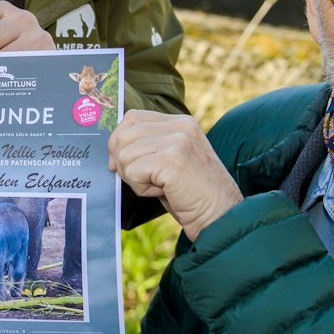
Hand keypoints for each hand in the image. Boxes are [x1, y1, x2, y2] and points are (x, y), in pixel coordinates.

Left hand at [108, 110, 241, 240]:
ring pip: (125, 155)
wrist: (221, 216)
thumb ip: (150, 146)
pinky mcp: (172, 160)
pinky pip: (133, 172)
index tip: (122, 164)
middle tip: (145, 181)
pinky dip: (142, 189)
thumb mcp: (173, 160)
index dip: (119, 140)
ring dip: (135, 178)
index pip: (133, 117)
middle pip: (123, 136)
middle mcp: (180, 126)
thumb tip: (112, 151)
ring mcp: (177, 141)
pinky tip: (164, 192)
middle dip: (124, 163)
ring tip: (160, 186)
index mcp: (181, 122)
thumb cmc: (193, 194)